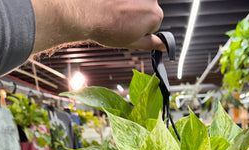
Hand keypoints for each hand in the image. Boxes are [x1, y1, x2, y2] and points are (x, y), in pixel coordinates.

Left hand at [31, 0, 164, 52]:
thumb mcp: (132, 42)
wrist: (85, 12)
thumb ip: (151, 43)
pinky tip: (112, 3)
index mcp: (155, 16)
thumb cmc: (107, 28)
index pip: (154, 23)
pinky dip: (120, 0)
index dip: (141, 28)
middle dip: (136, 13)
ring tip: (114, 10)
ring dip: (129, 4)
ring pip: (138, 0)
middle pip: (147, 7)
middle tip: (120, 20)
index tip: (129, 29)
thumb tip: (163, 46)